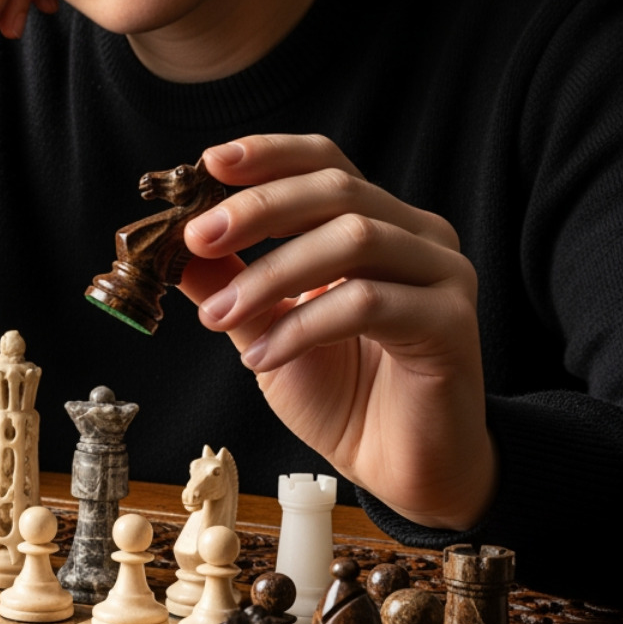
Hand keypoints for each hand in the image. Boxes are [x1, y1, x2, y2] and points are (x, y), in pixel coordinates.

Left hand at [177, 134, 497, 530]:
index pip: (324, 163)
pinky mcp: (451, 322)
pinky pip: (369, 303)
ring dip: (271, 275)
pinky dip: (303, 326)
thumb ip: (229, 285)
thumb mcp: (266, 331)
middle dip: (257, 209)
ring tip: (219, 315)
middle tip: (196, 238)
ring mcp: (442, 274)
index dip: (268, 156)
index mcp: (376, 223)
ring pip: (353, 239)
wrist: (398, 467)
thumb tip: (171, 250)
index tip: (208, 165)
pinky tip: (263, 357)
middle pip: (337, 189)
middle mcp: (417, 236)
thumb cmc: (342, 396)